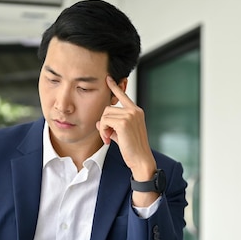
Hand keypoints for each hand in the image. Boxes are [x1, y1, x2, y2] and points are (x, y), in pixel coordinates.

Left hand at [97, 76, 159, 206]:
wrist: (141, 160)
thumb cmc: (133, 149)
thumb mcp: (120, 135)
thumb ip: (111, 126)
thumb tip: (99, 123)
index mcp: (136, 112)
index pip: (124, 96)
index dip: (115, 87)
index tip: (109, 79)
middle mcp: (134, 111)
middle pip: (108, 108)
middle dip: (104, 122)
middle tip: (106, 136)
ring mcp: (130, 115)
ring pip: (105, 114)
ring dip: (103, 128)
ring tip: (108, 139)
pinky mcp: (124, 122)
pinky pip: (105, 121)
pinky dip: (103, 131)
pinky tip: (108, 140)